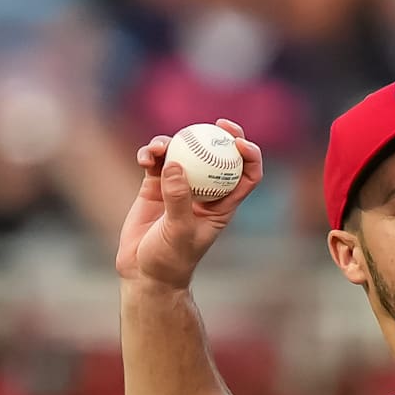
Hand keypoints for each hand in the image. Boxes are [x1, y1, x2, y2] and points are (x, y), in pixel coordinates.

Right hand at [115, 120, 263, 289]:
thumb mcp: (178, 232)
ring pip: (184, 152)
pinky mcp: (155, 185)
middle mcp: (204, 192)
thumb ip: (178, 199)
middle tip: (214, 123)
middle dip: (220, 135)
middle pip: (218, 155)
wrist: (144, 271)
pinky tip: (144, 158)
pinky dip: (151, 154)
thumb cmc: (170, 260)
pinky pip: (157, 160)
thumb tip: (175, 164)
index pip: (246, 176)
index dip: (249, 155)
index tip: (238, 142)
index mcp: (222, 206)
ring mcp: (179, 186)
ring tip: (159, 148)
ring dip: (173, 143)